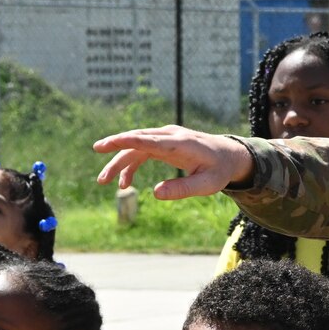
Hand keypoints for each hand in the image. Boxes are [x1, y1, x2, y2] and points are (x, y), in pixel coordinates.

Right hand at [93, 127, 253, 200]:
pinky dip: (131, 165)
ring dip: (119, 163)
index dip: (126, 141)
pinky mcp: (164, 144)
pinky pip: (141, 151)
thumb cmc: (219, 170)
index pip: (148, 140)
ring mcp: (165, 138)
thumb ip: (183, 189)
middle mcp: (170, 136)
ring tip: (105, 182)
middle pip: (136, 140)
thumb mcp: (208, 185)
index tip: (106, 144)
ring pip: (135, 147)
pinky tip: (125, 182)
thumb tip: (155, 193)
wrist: (229, 156)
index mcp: (180, 144)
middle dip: (115, 152)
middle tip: (99, 167)